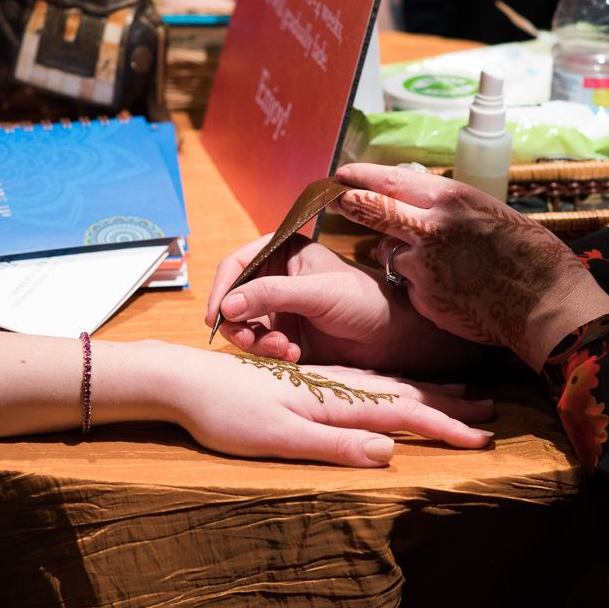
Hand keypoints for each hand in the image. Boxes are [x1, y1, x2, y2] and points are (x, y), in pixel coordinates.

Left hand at [147, 341, 493, 466]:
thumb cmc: (225, 413)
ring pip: (388, 384)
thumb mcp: (277, 437)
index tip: (483, 440)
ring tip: (460, 394)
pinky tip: (397, 390)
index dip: (444, 427)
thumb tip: (388, 452)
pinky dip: (395, 387)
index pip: (402, 413)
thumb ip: (333, 444)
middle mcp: (334, 383)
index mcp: (333, 398)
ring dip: (428, 392)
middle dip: (449, 405)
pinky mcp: (307, 379)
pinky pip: (367, 381)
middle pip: (404, 393)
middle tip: (492, 414)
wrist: (183, 378)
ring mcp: (322, 379)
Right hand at [206, 233, 481, 373]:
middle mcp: (274, 278)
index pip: (235, 264)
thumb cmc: (364, 301)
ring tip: (280, 350)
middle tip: (248, 340)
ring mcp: (276, 309)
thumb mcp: (317, 292)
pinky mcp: (281, 336)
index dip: (222, 289)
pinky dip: (267, 354)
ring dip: (254, 341)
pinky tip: (291, 356)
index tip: (216, 315)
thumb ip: (271, 294)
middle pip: (232, 299)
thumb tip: (227, 306)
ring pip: (241, 326)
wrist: (392, 339)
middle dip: (236, 322)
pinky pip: (257, 346)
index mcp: (281, 251)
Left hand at [330, 164, 608, 367]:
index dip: (362, 177)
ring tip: (445, 265)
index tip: (342, 175)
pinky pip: (409, 284)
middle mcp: (429, 227)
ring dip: (404, 255)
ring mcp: (423, 265)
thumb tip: (411, 202)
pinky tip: (453, 289)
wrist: (544, 301)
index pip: (390, 181)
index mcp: (449, 198)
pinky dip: (422, 285)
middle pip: (372, 210)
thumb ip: (445, 208)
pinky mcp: (422, 297)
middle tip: (334, 199)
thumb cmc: (526, 252)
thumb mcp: (486, 211)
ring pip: (392, 253)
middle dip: (349, 204)